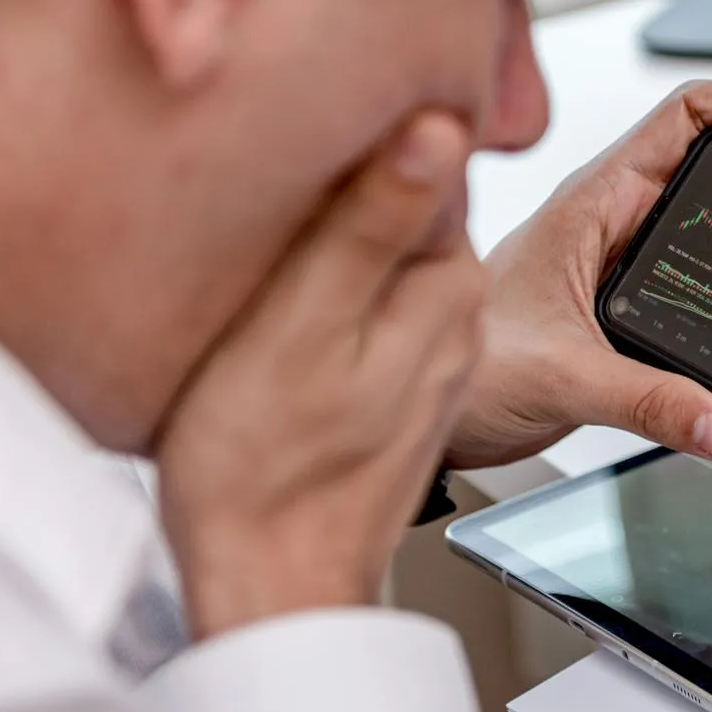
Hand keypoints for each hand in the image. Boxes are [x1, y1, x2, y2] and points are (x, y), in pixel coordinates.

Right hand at [154, 113, 482, 640]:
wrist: (267, 583)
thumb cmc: (267, 468)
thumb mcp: (307, 323)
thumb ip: (373, 222)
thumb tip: (442, 128)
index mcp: (449, 281)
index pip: (422, 152)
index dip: (350, 128)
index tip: (290, 128)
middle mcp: (454, 307)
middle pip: (399, 198)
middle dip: (336, 184)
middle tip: (259, 197)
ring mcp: (423, 344)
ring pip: (375, 249)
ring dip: (323, 240)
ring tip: (257, 254)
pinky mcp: (387, 374)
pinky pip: (358, 298)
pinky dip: (317, 290)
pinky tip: (273, 308)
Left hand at [446, 82, 711, 468]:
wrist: (423, 413)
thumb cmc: (465, 370)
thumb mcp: (564, 381)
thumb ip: (650, 402)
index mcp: (591, 203)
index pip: (683, 114)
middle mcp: (609, 218)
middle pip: (709, 153)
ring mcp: (620, 255)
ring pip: (704, 208)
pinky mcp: (626, 296)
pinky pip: (695, 263)